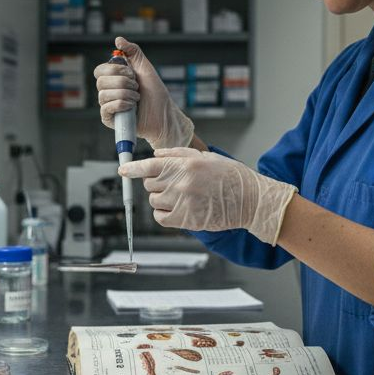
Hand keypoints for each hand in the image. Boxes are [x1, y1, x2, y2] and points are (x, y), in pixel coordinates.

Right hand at [93, 37, 194, 148]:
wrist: (164, 114)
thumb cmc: (155, 92)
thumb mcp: (145, 67)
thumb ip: (132, 52)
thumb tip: (118, 39)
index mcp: (114, 78)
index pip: (100, 70)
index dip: (115, 70)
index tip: (132, 73)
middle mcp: (108, 91)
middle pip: (100, 82)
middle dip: (123, 82)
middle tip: (137, 87)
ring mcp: (108, 106)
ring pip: (103, 95)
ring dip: (125, 94)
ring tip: (137, 98)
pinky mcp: (110, 119)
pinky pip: (106, 109)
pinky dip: (121, 105)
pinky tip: (132, 107)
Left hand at [120, 148, 296, 244]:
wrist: (250, 200)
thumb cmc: (230, 176)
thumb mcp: (205, 157)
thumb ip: (177, 155)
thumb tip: (154, 155)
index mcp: (184, 165)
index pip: (148, 166)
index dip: (132, 168)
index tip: (123, 170)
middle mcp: (180, 183)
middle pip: (150, 183)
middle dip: (157, 181)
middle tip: (174, 182)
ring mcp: (182, 202)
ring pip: (154, 200)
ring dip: (161, 198)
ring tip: (181, 196)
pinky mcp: (185, 220)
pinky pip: (160, 217)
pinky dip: (163, 213)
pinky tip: (176, 209)